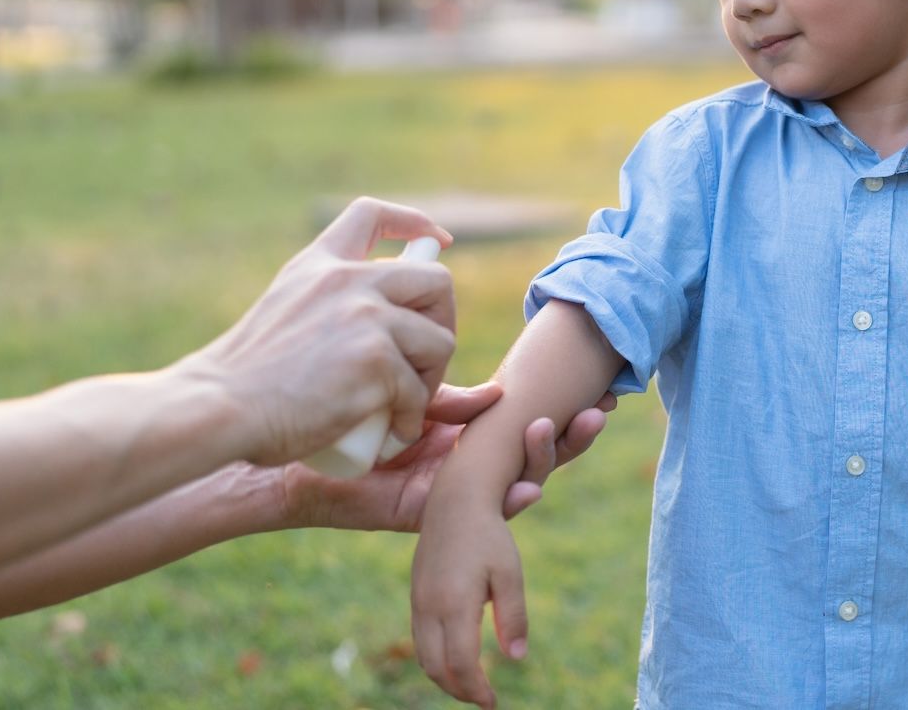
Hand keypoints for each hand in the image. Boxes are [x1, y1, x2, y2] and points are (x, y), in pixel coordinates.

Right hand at [183, 197, 456, 466]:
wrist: (216, 409)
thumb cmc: (245, 382)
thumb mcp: (284, 315)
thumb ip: (327, 307)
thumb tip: (382, 324)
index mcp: (318, 266)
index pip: (372, 214)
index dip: (414, 223)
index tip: (437, 240)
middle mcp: (346, 281)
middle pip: (436, 279)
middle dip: (443, 320)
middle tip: (425, 360)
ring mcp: (365, 317)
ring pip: (440, 341)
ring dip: (431, 378)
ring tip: (404, 404)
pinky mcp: (376, 360)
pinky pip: (420, 392)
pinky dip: (411, 419)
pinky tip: (392, 432)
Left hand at [278, 383, 617, 531]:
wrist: (303, 462)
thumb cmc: (356, 424)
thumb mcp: (418, 400)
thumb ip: (459, 400)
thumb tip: (504, 392)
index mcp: (476, 437)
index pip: (535, 424)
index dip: (570, 411)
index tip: (602, 390)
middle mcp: (478, 467)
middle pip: (542, 455)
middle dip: (577, 435)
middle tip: (603, 408)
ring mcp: (464, 494)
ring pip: (524, 483)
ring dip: (550, 459)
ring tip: (568, 428)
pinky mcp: (440, 518)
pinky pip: (487, 517)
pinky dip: (513, 502)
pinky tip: (531, 489)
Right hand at [413, 503, 526, 708]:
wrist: (454, 502)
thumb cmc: (489, 537)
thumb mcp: (510, 574)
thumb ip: (513, 617)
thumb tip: (517, 658)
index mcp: (455, 604)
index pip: (461, 663)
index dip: (476, 689)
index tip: (492, 703)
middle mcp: (429, 607)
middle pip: (437, 667)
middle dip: (459, 691)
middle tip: (484, 700)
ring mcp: (418, 602)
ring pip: (424, 657)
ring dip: (445, 678)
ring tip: (471, 688)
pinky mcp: (416, 597)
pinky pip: (420, 640)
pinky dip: (435, 659)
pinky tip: (455, 662)